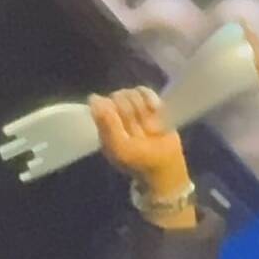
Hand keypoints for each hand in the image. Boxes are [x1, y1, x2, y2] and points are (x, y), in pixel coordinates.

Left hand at [89, 87, 195, 228]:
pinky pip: (145, 91)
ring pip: (132, 92)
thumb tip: (93, 97)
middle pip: (119, 96)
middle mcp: (116, 113)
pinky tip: (155, 109)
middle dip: (131, 114)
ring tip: (149, 128)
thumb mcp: (120, 148)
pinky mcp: (148, 104)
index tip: (124, 125)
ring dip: (142, 110)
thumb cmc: (138, 162)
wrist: (164, 167)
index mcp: (104, 124)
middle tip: (139, 132)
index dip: (114, 111)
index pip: (102, 103)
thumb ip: (107, 124)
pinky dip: (150, 99)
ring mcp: (132, 107)